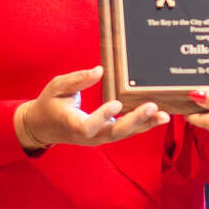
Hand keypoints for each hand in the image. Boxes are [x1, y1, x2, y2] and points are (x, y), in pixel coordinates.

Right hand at [14, 65, 167, 150]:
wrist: (44, 126)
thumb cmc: (49, 103)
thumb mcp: (56, 87)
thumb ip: (76, 80)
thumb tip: (99, 70)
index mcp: (73, 125)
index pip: (88, 126)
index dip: (102, 117)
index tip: (116, 104)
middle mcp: (88, 136)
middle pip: (114, 133)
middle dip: (134, 121)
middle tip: (151, 107)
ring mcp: (99, 137)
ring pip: (124, 134)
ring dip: (145, 125)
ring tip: (164, 115)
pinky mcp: (106, 133)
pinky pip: (126, 131)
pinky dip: (143, 124)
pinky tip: (159, 116)